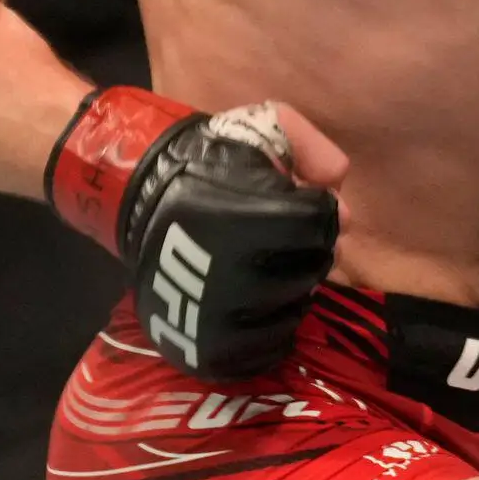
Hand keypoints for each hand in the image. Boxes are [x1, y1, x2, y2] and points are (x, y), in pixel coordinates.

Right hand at [47, 88, 345, 378]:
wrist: (138, 200)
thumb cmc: (209, 163)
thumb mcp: (261, 130)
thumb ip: (311, 148)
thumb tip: (341, 196)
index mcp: (244, 218)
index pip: (317, 224)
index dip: (317, 211)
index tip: (302, 205)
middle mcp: (231, 274)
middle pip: (311, 268)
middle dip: (309, 249)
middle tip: (289, 239)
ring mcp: (217, 318)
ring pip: (294, 309)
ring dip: (295, 288)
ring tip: (273, 267)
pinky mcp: (207, 348)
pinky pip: (266, 349)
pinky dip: (276, 330)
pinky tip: (268, 306)